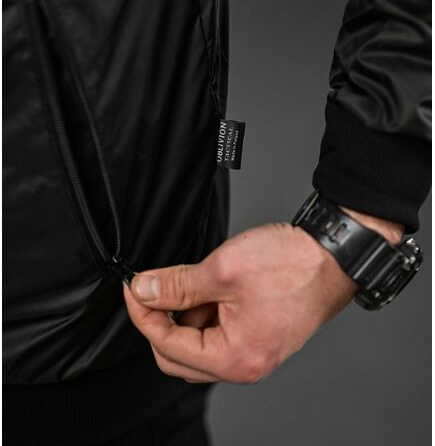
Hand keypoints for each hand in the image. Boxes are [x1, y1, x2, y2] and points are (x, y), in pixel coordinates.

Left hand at [123, 213, 402, 383]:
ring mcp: (253, 352)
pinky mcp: (258, 336)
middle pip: (179, 356)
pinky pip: (217, 334)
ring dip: (185, 314)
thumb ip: (177, 285)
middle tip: (156, 285)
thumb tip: (145, 290)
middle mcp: (245, 364)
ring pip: (197, 344)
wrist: (333, 256)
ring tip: (196, 280)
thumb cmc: (292, 264)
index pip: (167, 345)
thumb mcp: (223, 269)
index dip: (143, 314)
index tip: (134, 288)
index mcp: (235, 357)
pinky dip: (205, 311)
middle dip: (161, 320)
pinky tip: (211, 286)